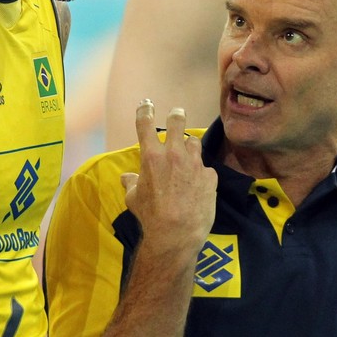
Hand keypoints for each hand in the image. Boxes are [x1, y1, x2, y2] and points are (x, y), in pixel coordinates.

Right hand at [122, 100, 217, 257]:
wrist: (177, 233)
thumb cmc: (150, 216)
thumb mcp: (134, 199)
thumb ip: (132, 183)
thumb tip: (126, 177)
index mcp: (151, 156)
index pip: (145, 124)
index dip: (145, 111)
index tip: (146, 104)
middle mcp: (174, 154)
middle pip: (178, 122)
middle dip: (177, 115)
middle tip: (177, 113)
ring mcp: (195, 163)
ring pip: (194, 143)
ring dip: (189, 146)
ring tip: (187, 154)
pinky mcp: (210, 175)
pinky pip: (205, 169)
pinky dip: (200, 174)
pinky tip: (197, 187)